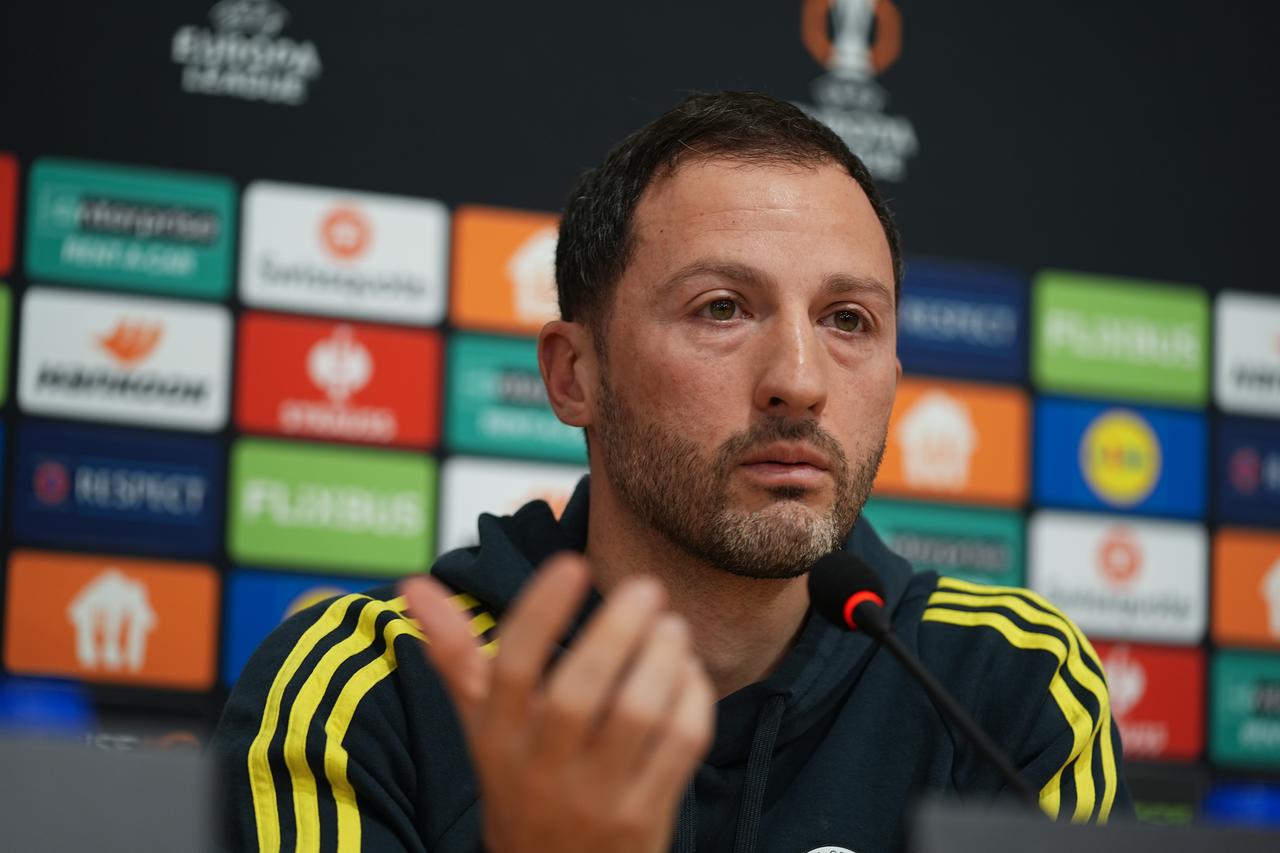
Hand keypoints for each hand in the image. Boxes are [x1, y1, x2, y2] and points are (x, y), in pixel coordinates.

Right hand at [400, 553, 714, 852]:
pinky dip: (692, 700)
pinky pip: (679, 747)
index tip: (572, 563)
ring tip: (672, 628)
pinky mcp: (644, 818)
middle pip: (578, 691)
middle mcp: (540, 769)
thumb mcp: (481, 726)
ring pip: (637, 715)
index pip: (510, 667)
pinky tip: (688, 674)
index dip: (541, 610)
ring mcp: (595, 798)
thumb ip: (454, 654)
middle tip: (647, 589)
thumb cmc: (519, 783)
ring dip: (663, 660)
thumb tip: (413, 584)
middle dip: (618, 632)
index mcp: (495, 738)